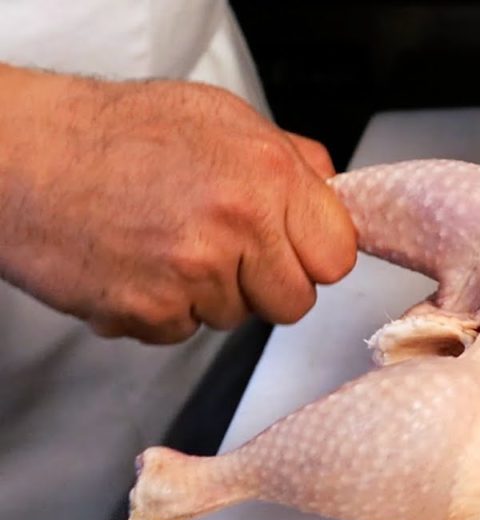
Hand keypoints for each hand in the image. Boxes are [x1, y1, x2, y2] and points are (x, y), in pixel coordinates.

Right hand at [0, 66, 356, 342]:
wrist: (22, 156)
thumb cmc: (116, 131)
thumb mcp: (221, 117)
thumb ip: (290, 158)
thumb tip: (333, 192)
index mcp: (268, 175)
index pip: (337, 256)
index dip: (315, 258)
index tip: (295, 251)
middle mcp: (238, 224)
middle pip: (295, 302)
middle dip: (266, 285)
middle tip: (227, 252)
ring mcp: (194, 272)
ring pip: (236, 319)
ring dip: (210, 296)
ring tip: (167, 245)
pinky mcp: (150, 310)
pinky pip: (182, 332)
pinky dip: (162, 310)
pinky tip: (138, 266)